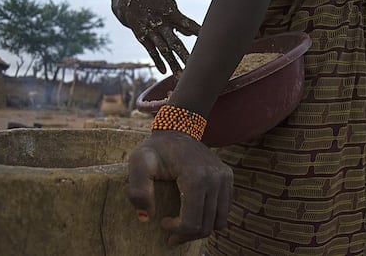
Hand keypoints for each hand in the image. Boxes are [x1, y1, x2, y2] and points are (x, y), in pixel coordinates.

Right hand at [112, 0, 200, 75]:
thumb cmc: (154, 1)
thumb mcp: (169, 6)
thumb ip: (180, 20)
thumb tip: (190, 33)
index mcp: (171, 14)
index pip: (187, 24)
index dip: (197, 32)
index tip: (207, 41)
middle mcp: (161, 24)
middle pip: (175, 42)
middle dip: (184, 55)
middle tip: (195, 67)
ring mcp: (151, 32)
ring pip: (163, 50)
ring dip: (172, 63)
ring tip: (180, 75)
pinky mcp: (142, 37)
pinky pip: (151, 51)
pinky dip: (157, 61)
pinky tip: (164, 71)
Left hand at [128, 131, 232, 245]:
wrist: (177, 131)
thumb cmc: (155, 149)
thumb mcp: (138, 163)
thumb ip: (138, 189)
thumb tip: (146, 217)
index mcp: (195, 177)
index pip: (191, 222)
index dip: (176, 230)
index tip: (162, 222)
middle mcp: (215, 178)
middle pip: (206, 225)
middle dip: (186, 235)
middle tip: (170, 233)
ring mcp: (224, 177)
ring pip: (218, 222)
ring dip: (200, 229)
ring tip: (183, 225)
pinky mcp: (228, 177)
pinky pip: (224, 210)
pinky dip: (211, 218)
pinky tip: (194, 213)